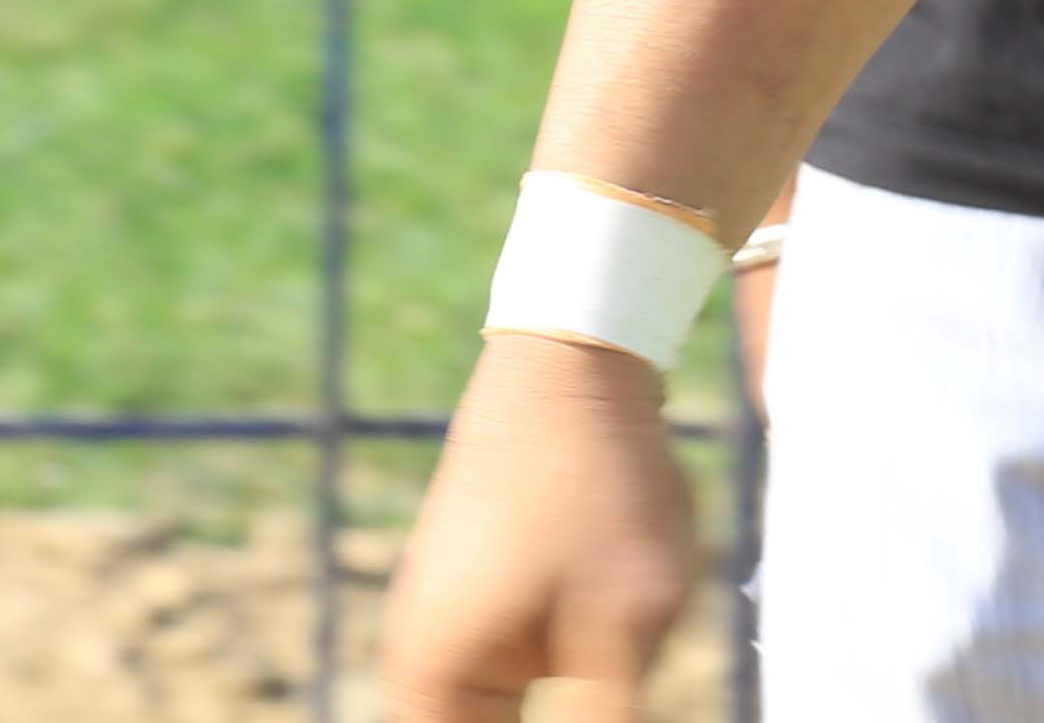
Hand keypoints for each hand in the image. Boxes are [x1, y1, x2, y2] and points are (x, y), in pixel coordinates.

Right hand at [377, 334, 702, 719]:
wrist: (575, 356)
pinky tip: (608, 653)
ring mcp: (448, 629)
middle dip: (568, 717)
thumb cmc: (597, 486)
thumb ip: (607, 720)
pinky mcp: (484, 602)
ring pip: (496, 716)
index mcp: (430, 685)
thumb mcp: (623, 624)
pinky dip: (568, 681)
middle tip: (604, 686)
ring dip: (575, 698)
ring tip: (606, 652)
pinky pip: (512, 678)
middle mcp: (420, 665)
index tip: (596, 711)